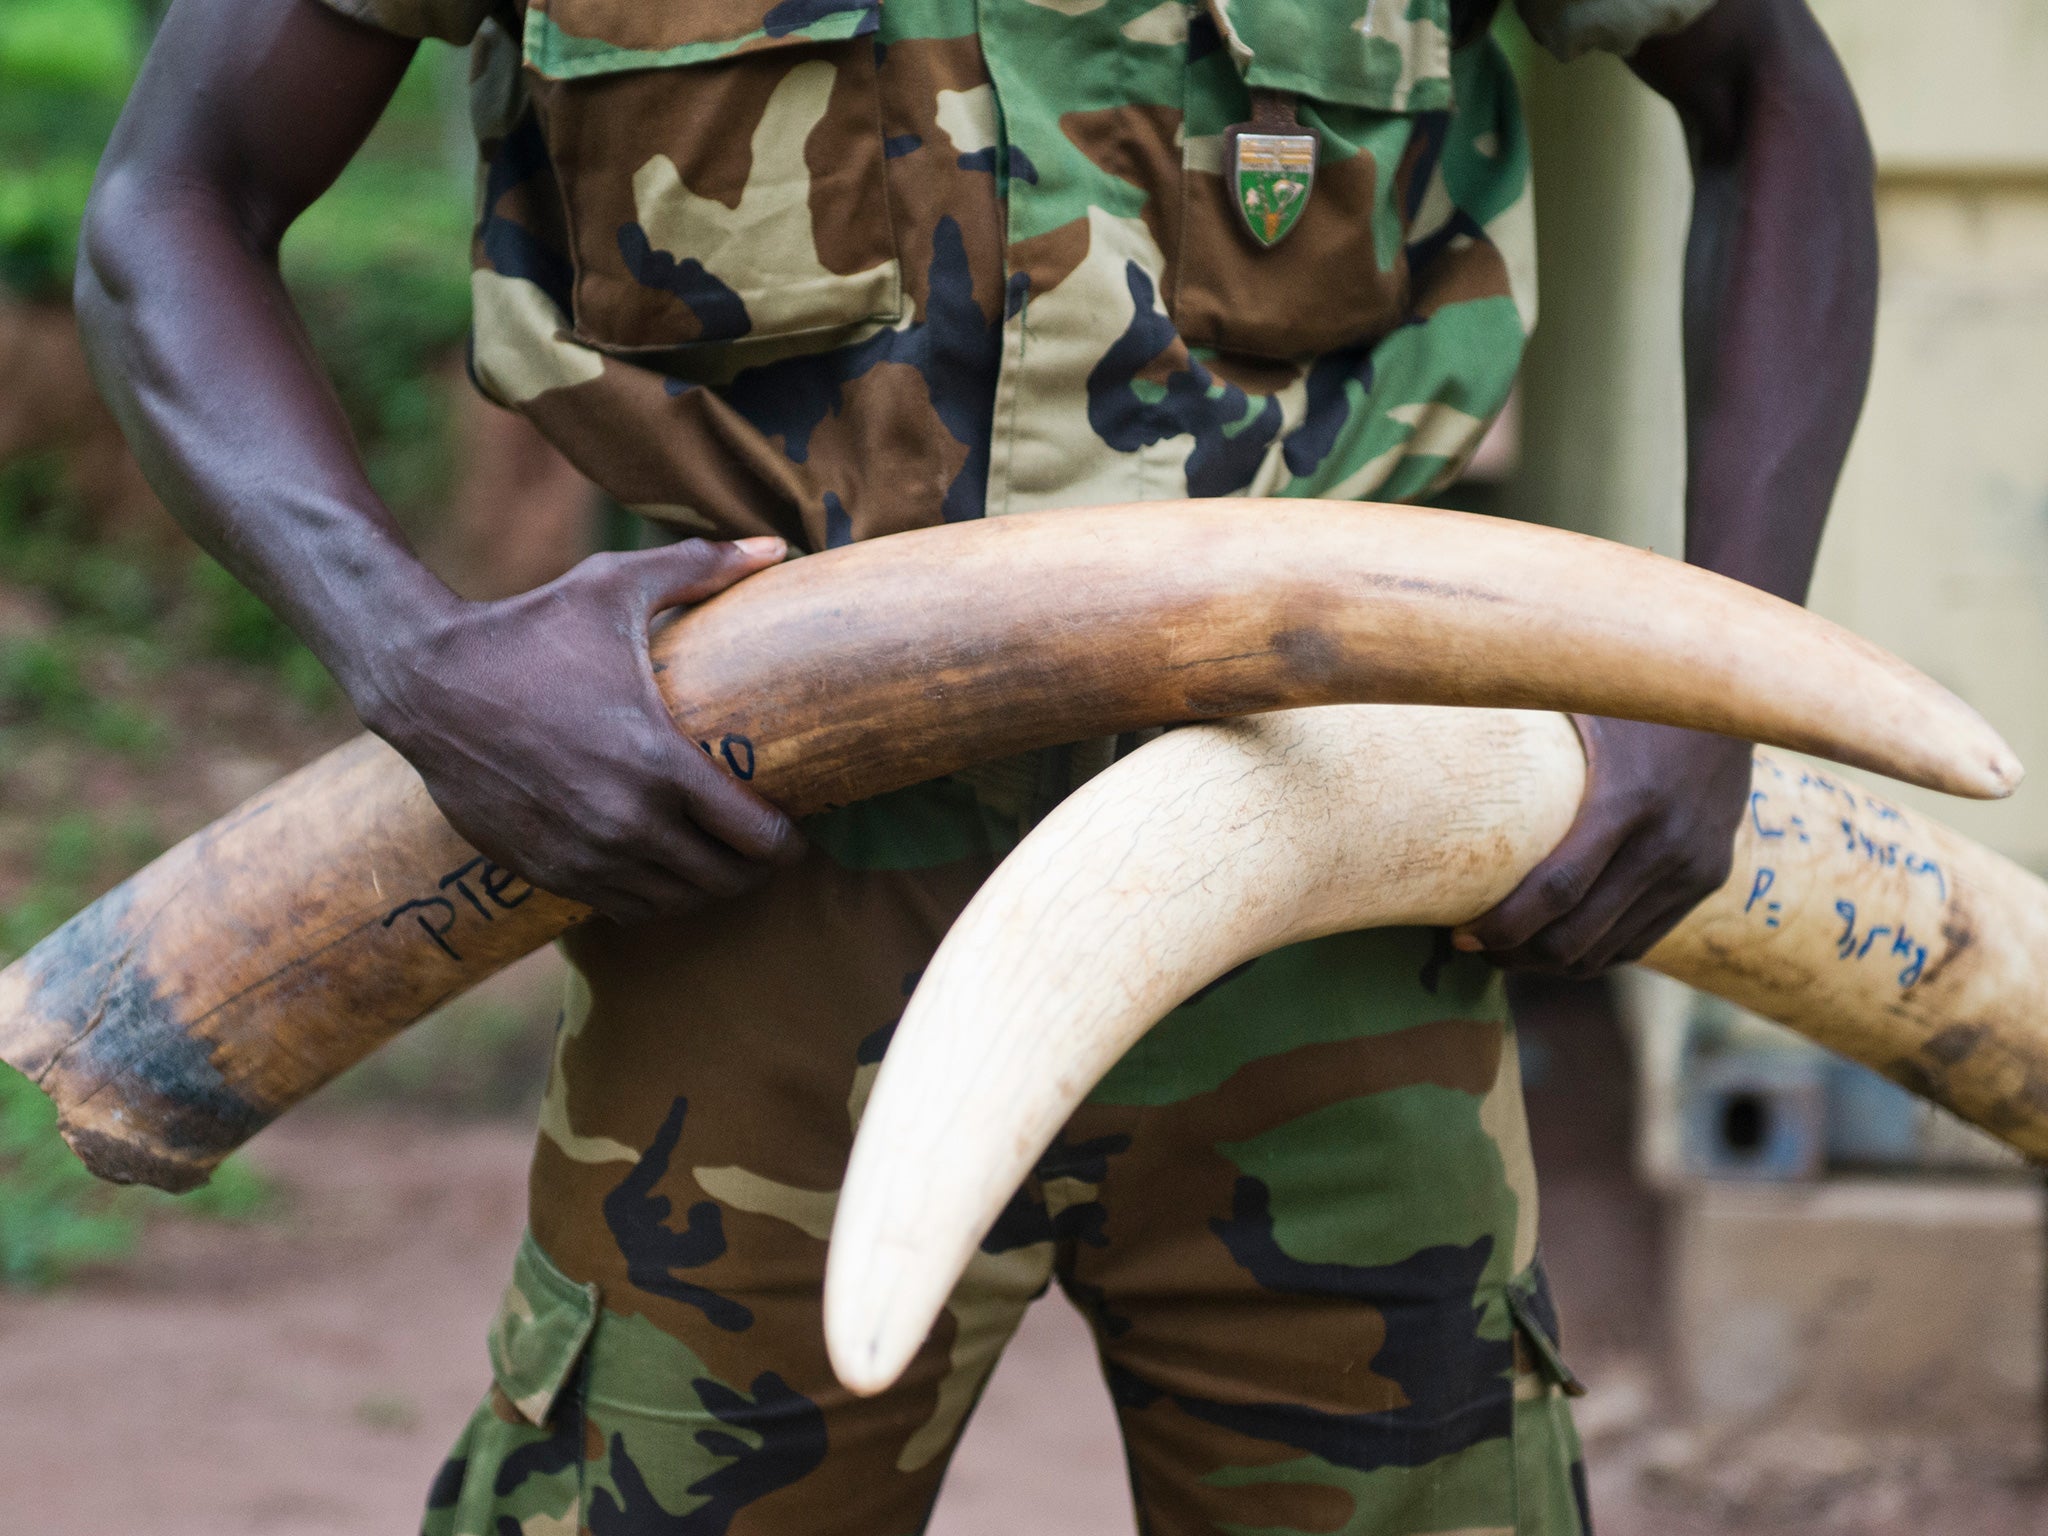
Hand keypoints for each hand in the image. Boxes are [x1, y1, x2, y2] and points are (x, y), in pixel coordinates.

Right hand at [357, 537, 804, 923]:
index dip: (786, 840)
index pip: (754, 835)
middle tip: (765, 850)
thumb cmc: (528, 629)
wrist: (424, 681)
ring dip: (705, 888)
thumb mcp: (614, 586)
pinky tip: (662, 869)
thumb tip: (776, 546)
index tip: (794, 830)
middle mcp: (626, 822)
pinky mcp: (545, 870)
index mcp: (658, 763)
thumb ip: (702, 567)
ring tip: (719, 862)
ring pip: (675, 903)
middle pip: (723, 879)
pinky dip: (652, 896)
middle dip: (755, 869)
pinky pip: (623, 907)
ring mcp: (583, 854)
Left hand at [1453, 717, 1751, 976]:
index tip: (1460, 934)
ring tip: (1505, 951)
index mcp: (1630, 798)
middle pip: (1577, 935)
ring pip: (1607, 950)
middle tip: (1472, 948)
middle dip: (1516, 955)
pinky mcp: (1709, 877)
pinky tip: (1553, 943)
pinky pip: (1640, 940)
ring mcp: (1694, 867)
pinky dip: (1592, 953)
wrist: (1737, 691)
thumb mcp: (1578, 696)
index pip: (1557, 889)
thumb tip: (1428, 709)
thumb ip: (1516, 720)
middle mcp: (1667, 843)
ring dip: (1550, 963)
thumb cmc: (1636, 687)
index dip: (1504, 924)